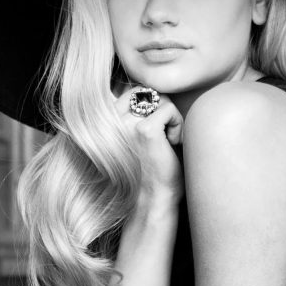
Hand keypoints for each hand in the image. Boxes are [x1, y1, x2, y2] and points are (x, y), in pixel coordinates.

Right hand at [116, 86, 184, 206]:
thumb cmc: (154, 168)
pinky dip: (178, 126)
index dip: (154, 106)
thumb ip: (141, 110)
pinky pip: (170, 110)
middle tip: (165, 138)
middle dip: (163, 110)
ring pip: (161, 99)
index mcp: (108, 120)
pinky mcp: (144, 130)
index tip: (157, 134)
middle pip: (149, 91)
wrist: (155, 198)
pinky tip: (172, 146)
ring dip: (172, 120)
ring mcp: (126, 124)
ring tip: (167, 143)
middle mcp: (113, 120)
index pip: (136, 90)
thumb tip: (153, 87)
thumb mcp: (144, 133)